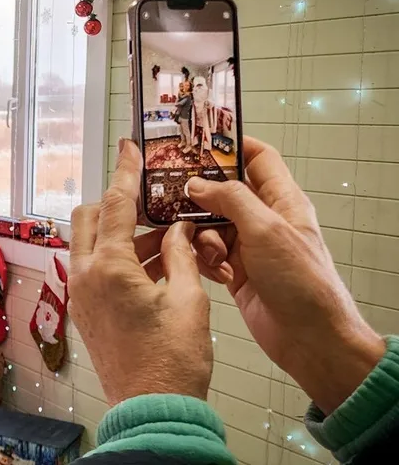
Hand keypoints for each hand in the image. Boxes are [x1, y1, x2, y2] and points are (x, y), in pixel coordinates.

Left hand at [69, 139, 212, 405]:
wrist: (153, 409)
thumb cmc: (172, 361)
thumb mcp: (189, 299)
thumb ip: (180, 253)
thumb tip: (177, 229)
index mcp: (108, 267)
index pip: (117, 203)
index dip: (127, 172)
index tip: (130, 147)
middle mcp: (85, 276)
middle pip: (91, 218)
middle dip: (117, 202)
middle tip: (150, 198)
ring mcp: (82, 295)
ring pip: (92, 243)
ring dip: (123, 233)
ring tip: (167, 236)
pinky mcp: (87, 311)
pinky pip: (96, 269)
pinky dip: (120, 257)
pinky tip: (156, 263)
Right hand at [186, 136, 385, 413]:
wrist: (310, 339)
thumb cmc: (304, 284)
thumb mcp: (267, 230)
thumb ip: (231, 199)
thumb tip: (199, 183)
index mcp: (283, 201)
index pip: (258, 159)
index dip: (231, 147)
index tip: (198, 145)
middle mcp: (266, 220)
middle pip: (225, 193)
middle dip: (201, 198)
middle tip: (175, 197)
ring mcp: (250, 247)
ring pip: (211, 225)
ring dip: (203, 236)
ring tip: (212, 253)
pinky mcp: (236, 271)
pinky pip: (208, 254)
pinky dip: (205, 259)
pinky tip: (216, 272)